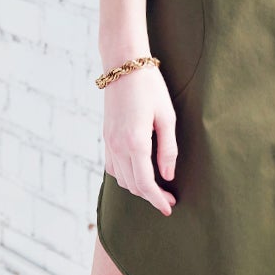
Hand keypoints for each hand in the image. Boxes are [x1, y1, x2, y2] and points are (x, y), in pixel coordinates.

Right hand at [102, 64, 178, 213]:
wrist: (123, 66)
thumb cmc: (150, 88)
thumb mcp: (167, 117)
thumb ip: (168, 150)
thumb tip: (168, 176)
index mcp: (136, 142)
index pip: (146, 184)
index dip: (158, 200)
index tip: (169, 208)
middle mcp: (118, 146)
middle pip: (132, 186)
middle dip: (150, 197)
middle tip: (168, 200)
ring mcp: (109, 142)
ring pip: (120, 179)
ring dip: (137, 188)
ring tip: (156, 189)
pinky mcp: (105, 137)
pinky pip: (112, 167)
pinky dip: (124, 176)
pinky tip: (137, 174)